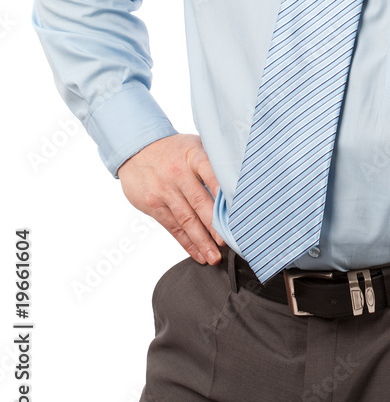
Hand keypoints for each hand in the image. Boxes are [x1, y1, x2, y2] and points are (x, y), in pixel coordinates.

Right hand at [118, 134, 224, 264]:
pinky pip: (173, 227)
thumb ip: (214, 159)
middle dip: (214, 225)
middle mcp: (178, 173)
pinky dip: (187, 243)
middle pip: (199, 201)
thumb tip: (241, 179)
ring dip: (202, 241)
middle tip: (228, 242)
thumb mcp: (194, 145)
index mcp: (193, 155)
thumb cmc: (174, 150)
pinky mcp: (153, 205)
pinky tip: (198, 254)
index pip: (210, 172)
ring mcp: (164, 190)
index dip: (223, 190)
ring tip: (214, 257)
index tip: (236, 208)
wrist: (137, 149)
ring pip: (186, 219)